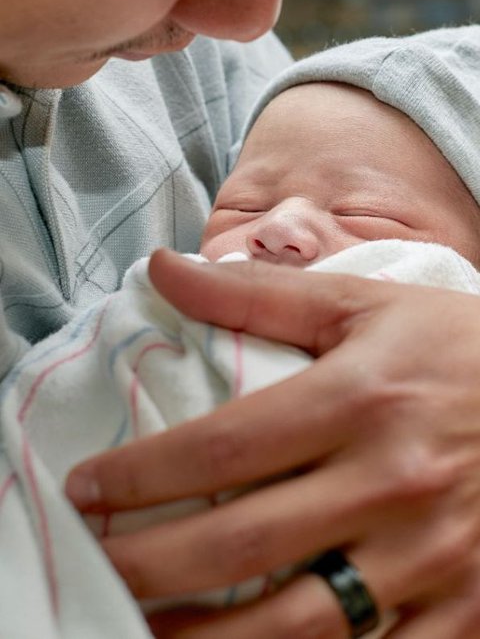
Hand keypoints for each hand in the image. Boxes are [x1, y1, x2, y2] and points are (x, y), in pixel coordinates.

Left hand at [66, 249, 479, 636]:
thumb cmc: (453, 346)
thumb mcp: (362, 304)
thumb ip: (259, 292)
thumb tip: (164, 267)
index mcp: (361, 399)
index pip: (225, 446)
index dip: (141, 474)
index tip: (84, 488)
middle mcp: (392, 481)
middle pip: (242, 543)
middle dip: (148, 564)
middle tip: (90, 560)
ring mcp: (430, 557)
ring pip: (295, 624)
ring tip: (139, 628)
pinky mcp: (462, 609)